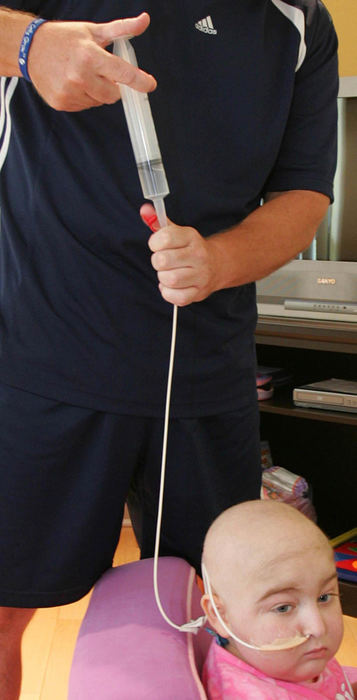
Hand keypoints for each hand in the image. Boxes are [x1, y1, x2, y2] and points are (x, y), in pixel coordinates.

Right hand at [27, 12, 155, 110]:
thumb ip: (122, 29)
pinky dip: (84, 97)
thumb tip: (144, 20)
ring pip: (98, 102)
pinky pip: (85, 106)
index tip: (150, 84)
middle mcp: (80, 76)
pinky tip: (73, 83)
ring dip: (97, 92)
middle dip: (112, 86)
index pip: (123, 73)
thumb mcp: (94, 31)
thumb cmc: (64, 39)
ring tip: (82, 75)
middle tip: (100, 73)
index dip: (140, 81)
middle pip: (114, 95)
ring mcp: (70, 92)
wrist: (31, 48)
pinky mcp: (62, 103)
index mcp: (90, 56)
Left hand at [141, 203, 216, 305]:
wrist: (218, 265)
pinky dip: (168, 293)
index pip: (164, 238)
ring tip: (169, 273)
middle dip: (157, 262)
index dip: (154, 243)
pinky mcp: (198, 292)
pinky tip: (172, 286)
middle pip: (163, 260)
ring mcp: (200, 275)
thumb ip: (158, 221)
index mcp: (191, 237)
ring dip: (163, 278)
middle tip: (163, 262)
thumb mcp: (176, 232)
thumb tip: (144, 210)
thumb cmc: (190, 249)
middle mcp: (198, 255)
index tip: (157, 246)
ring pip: (169, 280)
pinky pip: (176, 297)